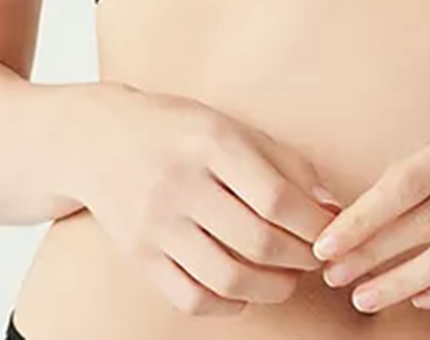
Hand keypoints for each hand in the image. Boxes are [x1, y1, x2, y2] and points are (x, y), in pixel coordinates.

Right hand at [78, 82, 343, 318]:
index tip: (330, 230)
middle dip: (300, 258)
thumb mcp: (233, 125)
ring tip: (289, 277)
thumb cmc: (179, 129)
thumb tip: (330, 205)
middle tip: (315, 257)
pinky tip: (246, 291)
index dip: (311, 223)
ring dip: (272, 287)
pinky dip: (229, 304)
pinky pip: (192, 298)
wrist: (99, 140)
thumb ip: (285, 161)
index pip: (275, 196)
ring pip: (228, 278)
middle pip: (257, 241)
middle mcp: (181, 184)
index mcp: (211, 143)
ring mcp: (157, 225)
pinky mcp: (140, 257)